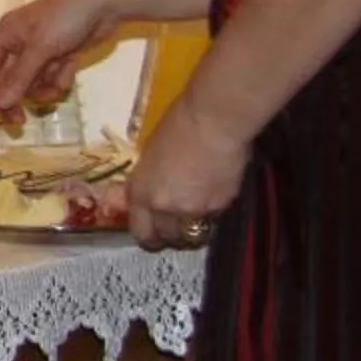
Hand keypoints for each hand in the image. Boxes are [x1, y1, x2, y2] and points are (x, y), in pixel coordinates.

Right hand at [0, 0, 120, 127]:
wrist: (105, 3)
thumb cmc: (65, 19)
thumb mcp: (40, 48)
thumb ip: (19, 78)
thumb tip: (0, 104)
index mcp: (6, 35)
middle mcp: (19, 44)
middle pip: (8, 79)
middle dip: (15, 99)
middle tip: (19, 123)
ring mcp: (41, 50)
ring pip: (33, 82)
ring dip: (44, 88)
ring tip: (58, 86)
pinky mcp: (61, 55)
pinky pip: (53, 76)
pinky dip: (61, 77)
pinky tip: (71, 66)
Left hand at [126, 97, 248, 250]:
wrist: (212, 124)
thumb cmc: (177, 126)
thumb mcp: (150, 155)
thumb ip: (149, 180)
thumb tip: (150, 193)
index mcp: (141, 192)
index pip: (140, 231)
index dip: (149, 235)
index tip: (155, 234)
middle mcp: (163, 208)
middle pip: (168, 237)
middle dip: (173, 233)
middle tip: (180, 223)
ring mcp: (193, 211)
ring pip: (193, 234)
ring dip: (195, 228)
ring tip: (200, 211)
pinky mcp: (220, 208)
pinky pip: (214, 219)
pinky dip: (214, 212)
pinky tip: (217, 193)